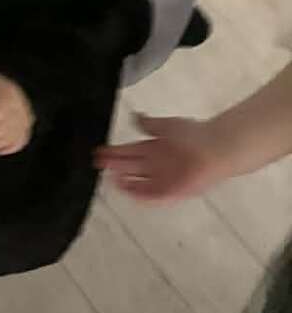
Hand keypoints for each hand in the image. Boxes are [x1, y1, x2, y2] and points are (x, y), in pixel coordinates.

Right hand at [96, 114, 224, 202]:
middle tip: (97, 162)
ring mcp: (162, 179)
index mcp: (154, 148)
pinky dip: (136, 193)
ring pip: (136, 182)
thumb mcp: (167, 125)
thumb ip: (148, 124)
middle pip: (129, 166)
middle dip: (113, 164)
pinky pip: (149, 196)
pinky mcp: (169, 192)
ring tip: (110, 175)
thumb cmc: (193, 135)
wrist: (215, 149)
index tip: (99, 151)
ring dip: (123, 180)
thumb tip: (134, 116)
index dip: (114, 152)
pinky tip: (124, 187)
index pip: (129, 151)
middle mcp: (156, 164)